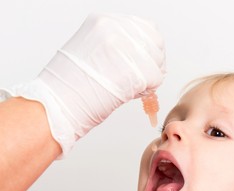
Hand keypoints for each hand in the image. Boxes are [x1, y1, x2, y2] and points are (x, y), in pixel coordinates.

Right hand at [1, 14, 165, 155]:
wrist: (56, 105)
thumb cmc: (68, 85)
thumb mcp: (91, 49)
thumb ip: (116, 46)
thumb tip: (140, 53)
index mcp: (104, 22)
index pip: (144, 27)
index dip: (148, 47)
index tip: (146, 60)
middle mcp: (115, 30)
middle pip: (155, 41)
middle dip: (153, 61)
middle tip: (145, 77)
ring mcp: (125, 49)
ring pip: (157, 61)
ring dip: (150, 76)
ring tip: (133, 86)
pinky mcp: (134, 71)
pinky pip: (156, 79)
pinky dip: (148, 90)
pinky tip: (131, 94)